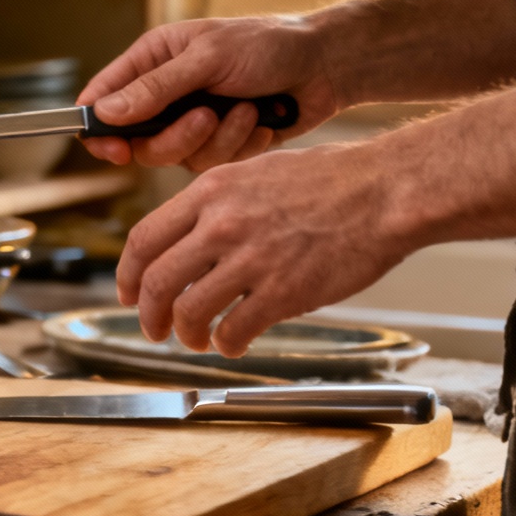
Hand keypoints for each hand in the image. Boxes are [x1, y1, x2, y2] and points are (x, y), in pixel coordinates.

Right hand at [79, 16, 344, 170]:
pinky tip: (261, 121)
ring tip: (246, 110)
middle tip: (205, 118)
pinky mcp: (220, 144)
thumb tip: (105, 112)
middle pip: (139, 142)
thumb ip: (156, 88)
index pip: (103, 100)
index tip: (115, 149)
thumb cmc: (269, 45)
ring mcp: (192, 122)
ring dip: (217, 139)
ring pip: (177, 158)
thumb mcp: (208, 58)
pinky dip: (240, 145)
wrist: (326, 66)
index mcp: (152, 60)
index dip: (100, 129)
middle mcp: (166, 94)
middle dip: (175, 138)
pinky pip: (212, 164)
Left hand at [116, 141, 417, 355]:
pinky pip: (234, 329)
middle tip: (154, 330)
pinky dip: (227, 344)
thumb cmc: (333, 179)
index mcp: (211, 190)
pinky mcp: (282, 290)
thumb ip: (218, 203)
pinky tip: (234, 343)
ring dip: (186, 334)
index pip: (143, 238)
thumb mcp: (257, 172)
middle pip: (157, 281)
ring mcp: (251, 258)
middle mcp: (222, 223)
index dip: (127, 274)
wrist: (387, 190)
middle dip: (148, 315)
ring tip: (196, 340)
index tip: (127, 292)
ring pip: (189, 311)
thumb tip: (189, 236)